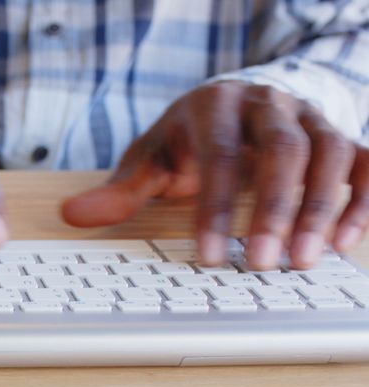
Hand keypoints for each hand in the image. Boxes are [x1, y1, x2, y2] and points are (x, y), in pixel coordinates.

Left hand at [61, 81, 368, 269]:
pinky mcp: (339, 134)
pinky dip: (359, 200)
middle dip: (272, 209)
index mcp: (214, 106)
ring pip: (327, 154)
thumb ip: (119, 189)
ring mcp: (309, 116)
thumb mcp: (150, 157)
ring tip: (304, 261)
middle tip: (261, 264)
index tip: (207, 255)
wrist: (236, 100)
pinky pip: (362, 162)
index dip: (215, 207)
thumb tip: (70, 214)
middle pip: (281, 151)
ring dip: (319, 209)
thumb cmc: (189, 137)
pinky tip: (345, 242)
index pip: (219, 155)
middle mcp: (267, 104)